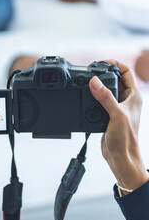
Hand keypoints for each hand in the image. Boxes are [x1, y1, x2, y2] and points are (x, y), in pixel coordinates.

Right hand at [89, 60, 148, 193]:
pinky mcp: (108, 115)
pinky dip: (92, 97)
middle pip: (115, 79)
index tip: (100, 62)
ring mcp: (118, 107)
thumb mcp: (115, 114)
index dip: (114, 64)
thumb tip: (94, 81)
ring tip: (86, 83)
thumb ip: (105, 97)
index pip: (126, 72)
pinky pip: (100, 101)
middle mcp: (127, 100)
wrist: (120, 157)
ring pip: (106, 90)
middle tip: (90, 72)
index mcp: (134, 96)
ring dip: (97, 86)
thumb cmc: (126, 139)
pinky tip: (85, 98)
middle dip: (103, 73)